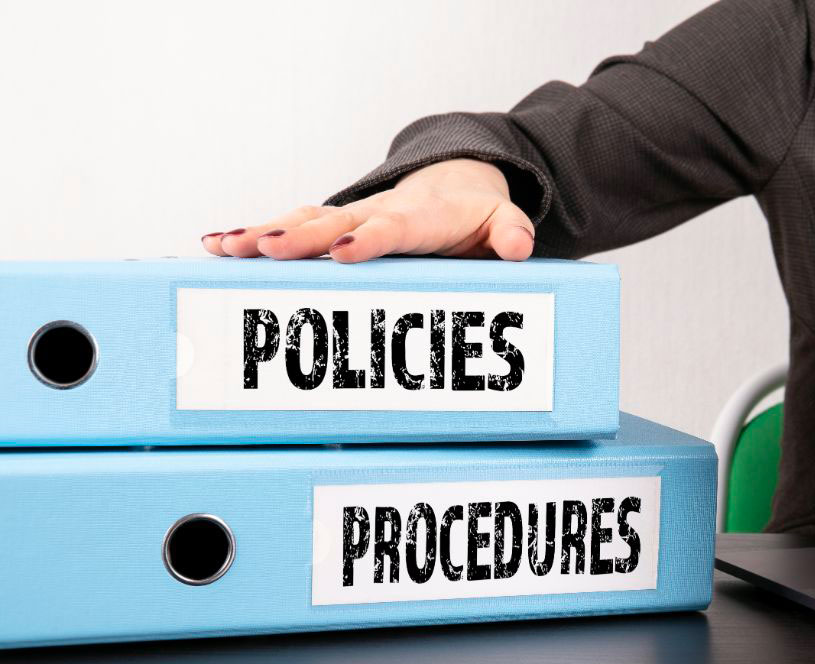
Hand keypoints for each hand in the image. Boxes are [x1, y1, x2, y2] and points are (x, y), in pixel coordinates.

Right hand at [200, 159, 535, 262]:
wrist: (457, 183)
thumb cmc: (476, 216)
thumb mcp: (502, 222)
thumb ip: (511, 233)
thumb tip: (519, 246)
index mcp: (419, 217)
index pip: (392, 227)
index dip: (369, 238)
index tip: (345, 249)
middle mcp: (376, 213)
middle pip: (334, 223)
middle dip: (299, 238)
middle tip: (264, 249)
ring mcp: (350, 217)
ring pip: (302, 221)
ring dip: (263, 233)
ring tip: (224, 247)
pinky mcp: (333, 225)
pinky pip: (290, 226)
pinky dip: (254, 234)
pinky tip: (215, 244)